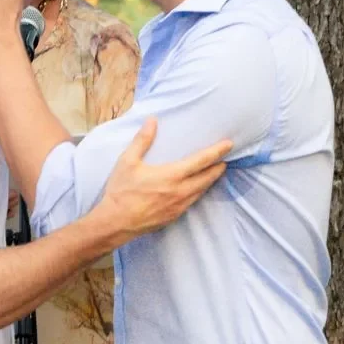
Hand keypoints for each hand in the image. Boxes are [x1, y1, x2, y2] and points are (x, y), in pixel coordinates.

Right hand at [93, 119, 229, 247]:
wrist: (116, 222)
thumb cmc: (121, 191)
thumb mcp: (128, 161)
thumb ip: (142, 140)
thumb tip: (152, 121)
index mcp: (171, 175)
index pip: (201, 161)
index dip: (216, 152)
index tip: (228, 145)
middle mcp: (180, 191)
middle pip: (207, 178)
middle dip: (218, 167)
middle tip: (225, 159)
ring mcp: (178, 206)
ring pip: (201, 191)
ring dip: (210, 181)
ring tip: (215, 172)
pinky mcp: (174, 216)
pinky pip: (192, 202)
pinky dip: (199, 192)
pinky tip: (196, 190)